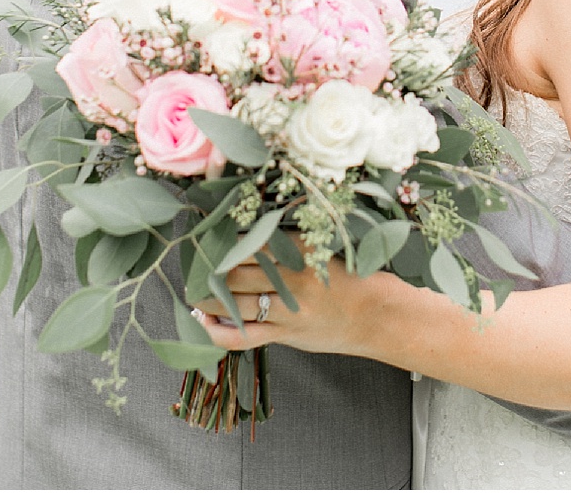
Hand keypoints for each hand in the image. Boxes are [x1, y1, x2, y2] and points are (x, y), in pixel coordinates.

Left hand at [192, 249, 409, 356]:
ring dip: (207, 295)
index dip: (224, 240)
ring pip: (234, 301)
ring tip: (193, 287)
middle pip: (236, 269)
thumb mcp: (323, 251)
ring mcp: (288, 309)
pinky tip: (202, 318)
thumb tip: (246, 239)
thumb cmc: (351, 279)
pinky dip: (216, 329)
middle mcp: (292, 277)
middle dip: (208, 266)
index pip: (251, 240)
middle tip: (192, 260)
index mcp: (302, 249)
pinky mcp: (286, 334)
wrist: (379, 316)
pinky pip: (242, 335)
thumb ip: (288, 247)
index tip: (207, 235)